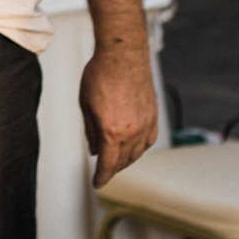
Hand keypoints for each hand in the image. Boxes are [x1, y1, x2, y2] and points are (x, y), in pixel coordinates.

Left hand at [81, 44, 158, 186]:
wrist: (122, 54)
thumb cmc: (100, 75)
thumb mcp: (85, 105)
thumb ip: (90, 131)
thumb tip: (94, 150)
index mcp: (111, 131)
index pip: (108, 164)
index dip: (101, 177)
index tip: (97, 184)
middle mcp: (131, 131)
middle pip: (123, 161)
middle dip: (112, 169)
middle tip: (104, 171)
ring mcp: (145, 123)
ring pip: (138, 153)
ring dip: (126, 160)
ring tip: (117, 161)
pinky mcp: (153, 115)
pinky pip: (149, 140)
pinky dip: (140, 148)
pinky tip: (134, 148)